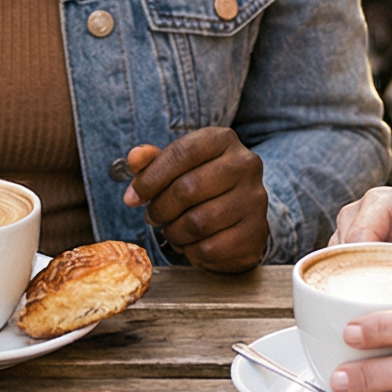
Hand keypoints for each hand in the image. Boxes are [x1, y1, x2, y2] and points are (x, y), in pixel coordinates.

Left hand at [121, 127, 268, 272]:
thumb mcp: (176, 166)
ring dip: (174, 232)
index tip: (134, 196)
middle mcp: (245, 165)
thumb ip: (152, 161)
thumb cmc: (201, 184)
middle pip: (187, 189)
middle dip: (160, 209)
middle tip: (153, 217)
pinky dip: (191, 251)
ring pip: (197, 222)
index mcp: (223, 139)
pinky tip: (191, 244)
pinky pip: (210, 248)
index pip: (181, 153)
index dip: (150, 178)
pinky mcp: (257, 232)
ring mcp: (255, 199)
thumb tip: (134, 158)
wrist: (240, 213)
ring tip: (171, 230)